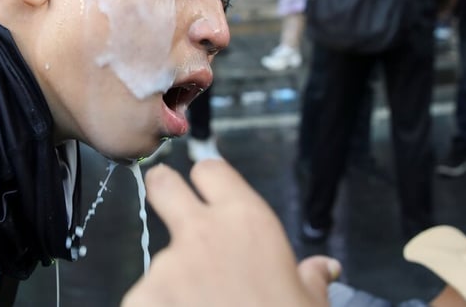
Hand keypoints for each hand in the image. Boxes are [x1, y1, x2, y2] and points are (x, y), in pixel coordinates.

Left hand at [121, 161, 338, 306]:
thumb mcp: (309, 301)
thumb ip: (310, 277)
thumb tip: (324, 269)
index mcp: (246, 222)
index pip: (212, 172)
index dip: (208, 181)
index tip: (207, 192)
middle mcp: (202, 233)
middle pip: (164, 186)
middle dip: (163, 189)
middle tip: (166, 196)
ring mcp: (166, 266)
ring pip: (161, 261)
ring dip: (173, 280)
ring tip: (201, 305)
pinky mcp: (141, 297)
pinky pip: (145, 299)